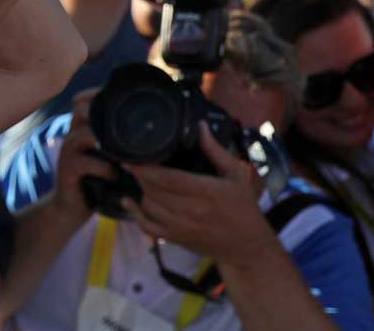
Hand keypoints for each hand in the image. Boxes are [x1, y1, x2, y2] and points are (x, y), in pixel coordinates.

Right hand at [51, 90, 114, 217]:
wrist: (69, 209)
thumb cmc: (94, 181)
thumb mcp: (104, 158)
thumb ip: (116, 143)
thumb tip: (151, 132)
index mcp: (80, 129)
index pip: (81, 100)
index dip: (97, 93)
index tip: (120, 94)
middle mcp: (71, 136)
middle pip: (81, 109)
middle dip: (104, 115)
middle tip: (126, 127)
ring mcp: (67, 152)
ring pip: (84, 134)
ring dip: (108, 143)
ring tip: (124, 153)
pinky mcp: (67, 170)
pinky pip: (86, 162)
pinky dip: (105, 168)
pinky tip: (115, 175)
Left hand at [120, 125, 267, 263]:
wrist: (246, 246)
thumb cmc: (242, 207)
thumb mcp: (236, 175)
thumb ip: (215, 150)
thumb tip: (200, 126)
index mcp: (205, 192)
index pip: (167, 179)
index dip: (146, 168)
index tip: (131, 156)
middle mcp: (190, 211)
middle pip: (154, 190)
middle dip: (142, 175)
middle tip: (137, 162)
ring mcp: (181, 227)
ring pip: (149, 206)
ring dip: (142, 190)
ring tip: (142, 178)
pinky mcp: (176, 239)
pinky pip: (148, 227)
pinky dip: (135, 214)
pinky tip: (127, 202)